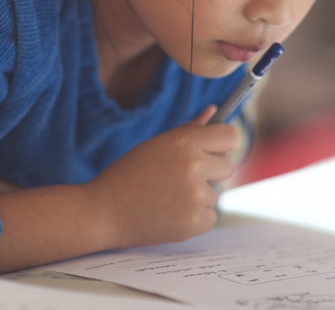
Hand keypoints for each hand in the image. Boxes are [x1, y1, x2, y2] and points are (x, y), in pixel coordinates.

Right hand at [86, 105, 239, 248]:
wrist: (104, 211)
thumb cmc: (128, 174)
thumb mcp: (155, 145)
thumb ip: (189, 129)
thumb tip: (214, 111)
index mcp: (184, 142)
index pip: (230, 135)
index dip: (222, 142)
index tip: (214, 149)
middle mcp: (194, 166)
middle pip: (227, 165)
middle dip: (210, 170)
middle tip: (181, 176)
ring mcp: (196, 196)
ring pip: (215, 193)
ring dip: (198, 195)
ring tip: (167, 196)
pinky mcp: (196, 222)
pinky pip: (210, 216)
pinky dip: (195, 216)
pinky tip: (169, 212)